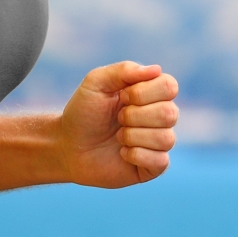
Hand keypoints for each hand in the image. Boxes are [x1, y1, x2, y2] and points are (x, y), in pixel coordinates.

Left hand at [55, 61, 179, 186]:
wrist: (67, 145)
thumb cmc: (83, 112)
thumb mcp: (96, 83)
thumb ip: (124, 70)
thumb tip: (156, 69)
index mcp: (152, 93)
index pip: (169, 86)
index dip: (143, 93)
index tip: (121, 97)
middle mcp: (160, 116)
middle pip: (169, 113)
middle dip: (134, 116)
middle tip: (117, 119)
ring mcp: (158, 142)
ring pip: (166, 138)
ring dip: (133, 136)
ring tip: (118, 137)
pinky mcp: (153, 166)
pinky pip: (161, 161)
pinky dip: (136, 155)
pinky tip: (123, 154)